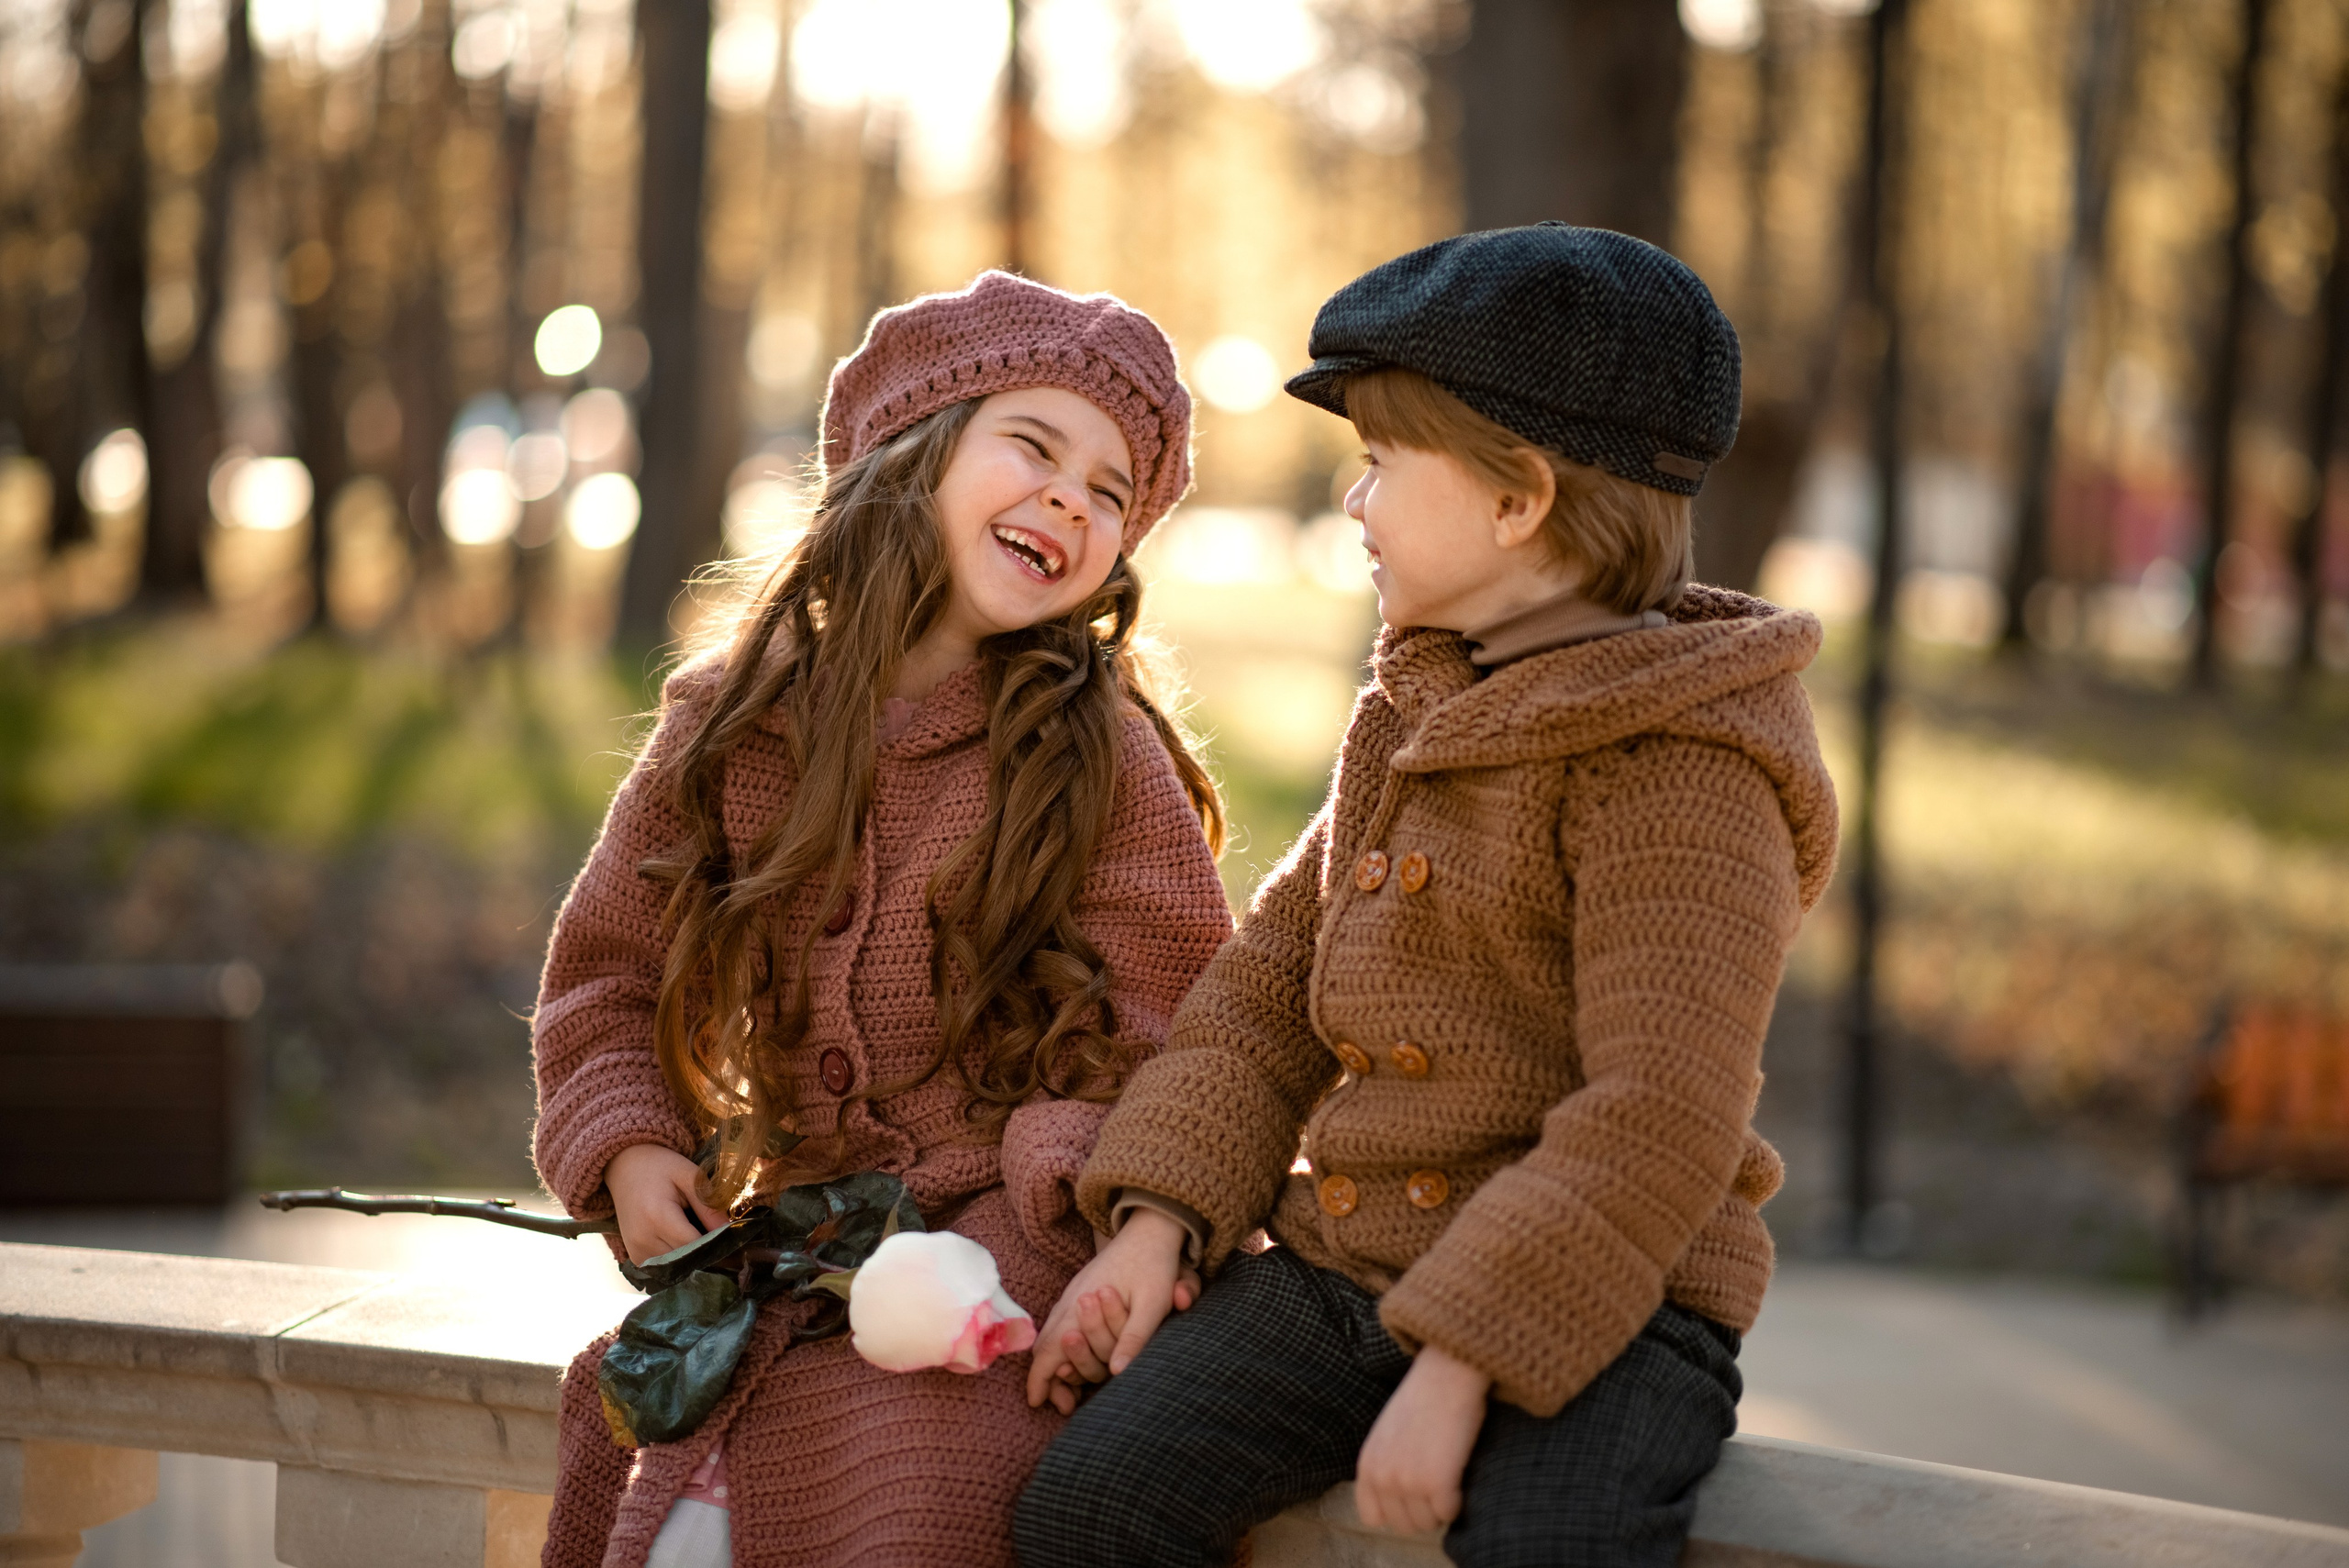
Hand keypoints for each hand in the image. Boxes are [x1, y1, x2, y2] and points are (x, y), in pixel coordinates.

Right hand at [604, 1143, 725, 1265]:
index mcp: (657, 1216)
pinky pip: (663, 1269)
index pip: (694, 1245)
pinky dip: (676, 1260)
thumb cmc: (660, 1167)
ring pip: (675, 1268)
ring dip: (691, 1259)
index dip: (715, 1244)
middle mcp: (643, 1239)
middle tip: (719, 1239)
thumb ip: (708, 1205)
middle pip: (685, 1261)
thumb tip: (728, 1231)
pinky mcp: (634, 1257)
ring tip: (699, 1238)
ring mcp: (636, 1251)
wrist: (625, 1168)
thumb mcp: (689, 1176)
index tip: (731, 1239)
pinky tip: (683, 1244)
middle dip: (705, 1254)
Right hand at [1023, 1207, 1198, 1413]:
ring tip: (1069, 1389)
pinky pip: (1059, 1323)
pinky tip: (1076, 1357)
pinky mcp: (1079, 1289)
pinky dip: (1060, 1346)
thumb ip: (1134, 1338)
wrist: (1149, 1229)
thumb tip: (1118, 1374)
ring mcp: (1071, 1294)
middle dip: (1047, 1379)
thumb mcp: (1152, 1304)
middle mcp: (1069, 1302)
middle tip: (1063, 1405)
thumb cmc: (1153, 1267)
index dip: (1040, 1381)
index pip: (1049, 1352)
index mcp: (1080, 1306)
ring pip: (1049, 1335)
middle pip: (1043, 1348)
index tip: (1037, 1403)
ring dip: (1054, 1364)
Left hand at [1354, 1344, 1490, 1535]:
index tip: (1414, 1496)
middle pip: (1403, 1526)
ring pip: (1427, 1524)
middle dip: (1423, 1511)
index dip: (1396, 1512)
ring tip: (1447, 1475)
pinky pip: (1449, 1513)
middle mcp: (1382, 1477)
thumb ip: (1385, 1467)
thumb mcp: (1387, 1435)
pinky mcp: (1436, 1483)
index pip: (1372, 1517)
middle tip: (1437, 1483)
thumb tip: (1398, 1502)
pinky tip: (1458, 1474)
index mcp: (1367, 1465)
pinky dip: (1458, 1501)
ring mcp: (1408, 1482)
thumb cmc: (1423, 1401)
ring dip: (1441, 1507)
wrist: (1446, 1376)